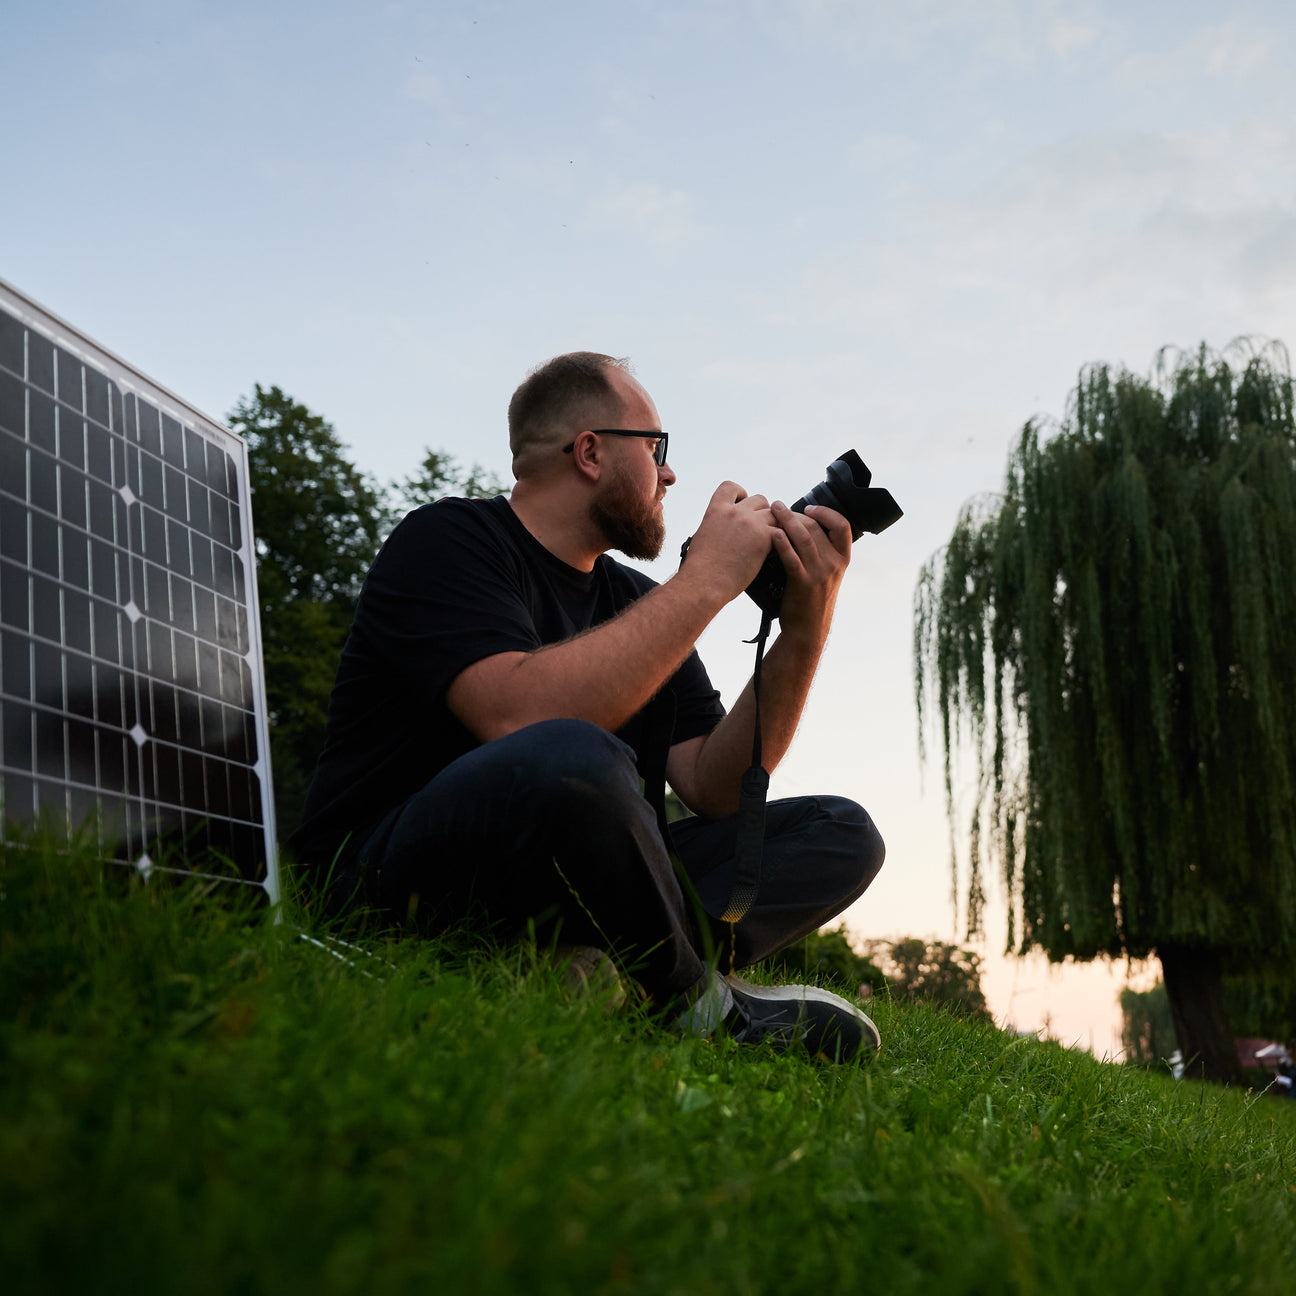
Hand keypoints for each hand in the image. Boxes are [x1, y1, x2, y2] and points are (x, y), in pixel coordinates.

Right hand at [683, 481, 780, 602]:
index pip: (730, 487)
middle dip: (763, 512)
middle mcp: (734, 512)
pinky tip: (779, 550)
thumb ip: (716, 526)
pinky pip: (782, 531)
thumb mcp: (703, 536)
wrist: (704, 583)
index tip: (743, 503)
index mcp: (716, 510)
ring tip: (774, 539)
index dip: (741, 493)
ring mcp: (750, 523)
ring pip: (774, 513)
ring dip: (775, 525)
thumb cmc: (700, 568)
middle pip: (759, 499)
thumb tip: (722, 530)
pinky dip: (782, 540)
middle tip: (762, 529)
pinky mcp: (764, 538)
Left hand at [769, 501, 851, 638]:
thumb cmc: (812, 599)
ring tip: (772, 510)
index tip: (809, 508)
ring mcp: (819, 573)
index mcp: (842, 559)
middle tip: (778, 506)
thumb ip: (823, 553)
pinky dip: (781, 542)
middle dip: (795, 513)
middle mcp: (834, 564)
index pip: (842, 526)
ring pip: (803, 538)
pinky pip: (791, 557)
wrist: (807, 629)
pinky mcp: (802, 582)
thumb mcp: (827, 575)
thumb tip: (804, 527)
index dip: (826, 513)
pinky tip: (772, 533)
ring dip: (785, 520)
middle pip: (816, 528)